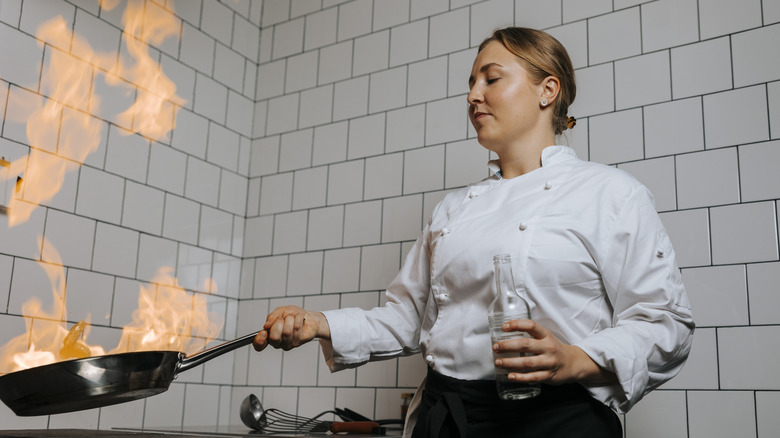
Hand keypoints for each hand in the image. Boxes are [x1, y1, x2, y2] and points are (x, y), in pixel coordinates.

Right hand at [253, 305, 330, 351]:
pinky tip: (300, 318)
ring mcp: (288, 344)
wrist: (308, 317)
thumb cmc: (293, 315)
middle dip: (279, 323)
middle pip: (274, 338)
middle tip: (283, 318)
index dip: (259, 340)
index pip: (259, 345)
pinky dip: (298, 318)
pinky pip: (296, 329)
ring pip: (286, 332)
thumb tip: (266, 325)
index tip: (263, 332)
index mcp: (269, 335)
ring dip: (290, 319)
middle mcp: (278, 342)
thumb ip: (272, 317)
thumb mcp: (280, 311)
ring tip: (293, 317)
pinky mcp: (298, 342)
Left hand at [492, 319, 615, 385]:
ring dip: (510, 362)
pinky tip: (510, 376)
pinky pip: (533, 377)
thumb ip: (530, 336)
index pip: (531, 326)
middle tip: (496, 347)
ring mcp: (549, 362)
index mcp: (546, 336)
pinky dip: (520, 377)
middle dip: (508, 346)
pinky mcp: (549, 375)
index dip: (517, 324)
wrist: (573, 364)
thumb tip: (506, 334)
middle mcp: (548, 348)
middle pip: (525, 345)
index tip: (504, 327)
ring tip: (498, 362)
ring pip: (527, 362)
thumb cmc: (554, 349)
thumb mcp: (546, 338)